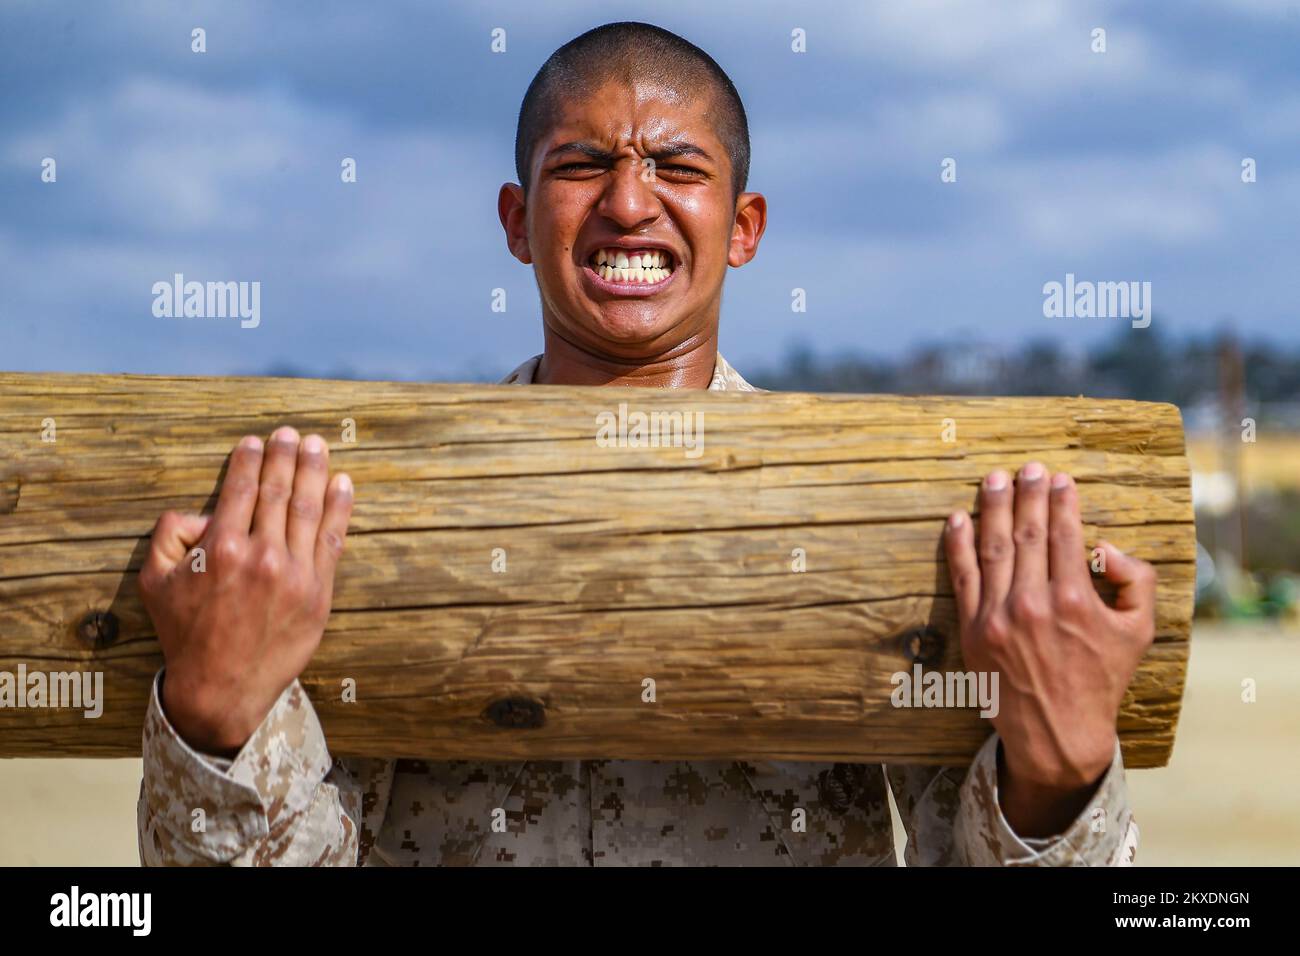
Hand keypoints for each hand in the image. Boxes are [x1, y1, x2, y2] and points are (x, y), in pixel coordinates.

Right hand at [138, 427, 353, 755]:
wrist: (222, 688)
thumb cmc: (186, 634)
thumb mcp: (155, 583)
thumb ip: (168, 536)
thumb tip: (198, 512)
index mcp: (220, 549)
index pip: (241, 490)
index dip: (250, 461)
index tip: (256, 441)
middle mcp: (260, 556)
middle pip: (278, 491)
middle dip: (286, 456)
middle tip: (291, 433)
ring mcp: (293, 574)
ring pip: (308, 509)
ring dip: (314, 471)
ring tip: (318, 445)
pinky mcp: (318, 592)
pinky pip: (332, 540)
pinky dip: (340, 508)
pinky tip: (343, 483)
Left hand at [943, 462, 1155, 835]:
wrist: (1057, 731)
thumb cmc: (1100, 678)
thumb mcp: (1138, 630)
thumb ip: (1135, 580)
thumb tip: (1102, 546)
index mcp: (1075, 601)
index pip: (1064, 536)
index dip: (1061, 503)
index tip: (1060, 479)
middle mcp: (1034, 605)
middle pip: (1027, 534)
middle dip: (1028, 495)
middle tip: (1029, 467)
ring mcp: (998, 617)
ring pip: (993, 548)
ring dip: (993, 508)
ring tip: (995, 479)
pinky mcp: (974, 630)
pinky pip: (962, 577)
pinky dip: (958, 545)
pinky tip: (957, 519)